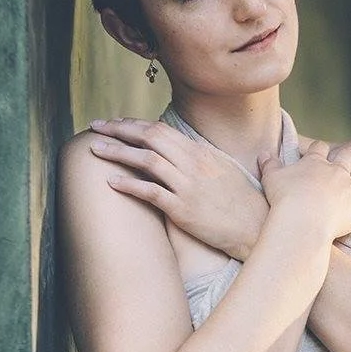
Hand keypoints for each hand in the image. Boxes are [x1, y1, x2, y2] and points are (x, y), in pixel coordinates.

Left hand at [88, 117, 267, 259]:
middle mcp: (193, 164)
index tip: (116, 123)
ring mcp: (188, 186)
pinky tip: (111, 181)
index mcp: (201, 152)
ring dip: (117, 152)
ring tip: (94, 149)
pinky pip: (151, 192)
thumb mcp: (226, 169)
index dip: (134, 124)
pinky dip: (129, 184)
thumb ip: (204, 155)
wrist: (256, 228)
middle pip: (149, 137)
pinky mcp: (184, 210)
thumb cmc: (243, 201)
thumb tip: (189, 145)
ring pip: (146, 160)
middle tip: (95, 127)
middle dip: (119, 129)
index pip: (161, 129)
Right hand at [258, 139, 350, 241]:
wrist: (302, 221)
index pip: (320, 149)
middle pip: (348, 156)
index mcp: (316, 163)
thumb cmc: (284, 200)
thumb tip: (262, 153)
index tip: (321, 149)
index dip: (321, 148)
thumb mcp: (271, 178)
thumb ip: (269, 165)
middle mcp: (337, 172)